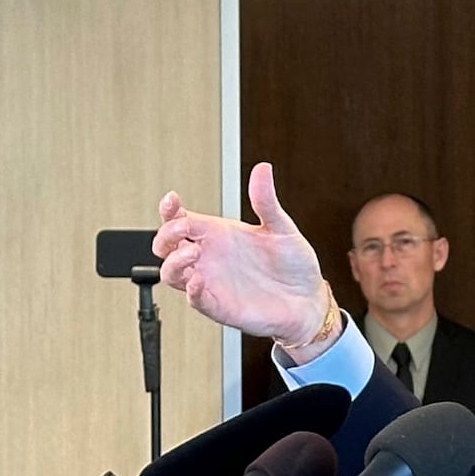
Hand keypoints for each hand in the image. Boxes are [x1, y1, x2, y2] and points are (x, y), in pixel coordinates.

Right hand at [154, 162, 336, 358]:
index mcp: (219, 235)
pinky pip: (194, 299)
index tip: (172, 200)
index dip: (169, 209)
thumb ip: (266, 200)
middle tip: (182, 229)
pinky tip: (198, 280)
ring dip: (174, 262)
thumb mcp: (281, 227)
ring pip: (171, 273)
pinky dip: (191, 290)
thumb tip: (263, 169)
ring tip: (192, 253)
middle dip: (166, 235)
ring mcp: (211, 282)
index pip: (180, 219)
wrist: (308, 300)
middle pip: (166, 246)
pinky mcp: (218, 305)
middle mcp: (210, 258)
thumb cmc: (293, 266)